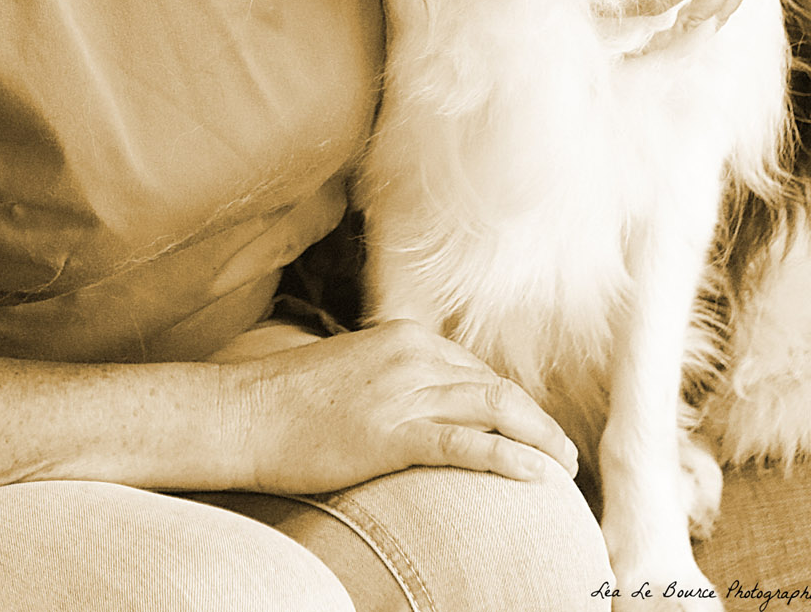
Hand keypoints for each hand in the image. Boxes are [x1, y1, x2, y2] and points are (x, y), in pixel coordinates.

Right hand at [222, 318, 577, 495]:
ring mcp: (404, 391)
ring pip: (493, 410)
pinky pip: (466, 445)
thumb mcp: (352, 374)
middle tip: (565, 454)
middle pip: (495, 386)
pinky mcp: (393, 432)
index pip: (474, 369)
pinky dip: (510, 458)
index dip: (511, 403)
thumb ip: (392, 379)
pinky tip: (537, 475)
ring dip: (538, 439)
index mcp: (403, 335)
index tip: (532, 431)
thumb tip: (422, 407)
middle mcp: (412, 354)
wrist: (246, 412)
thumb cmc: (290, 400)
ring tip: (564, 468)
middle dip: (537, 421)